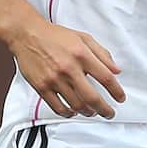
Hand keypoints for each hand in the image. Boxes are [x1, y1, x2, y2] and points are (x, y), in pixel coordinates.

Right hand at [8, 18, 125, 118]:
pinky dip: (68, 113)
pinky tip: (72, 111)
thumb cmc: (54, 35)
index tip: (120, 98)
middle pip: (92, 97)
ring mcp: (54, 79)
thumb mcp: (83, 38)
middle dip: (104, 109)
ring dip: (88, 112)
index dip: (116, 91)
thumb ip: (102, 54)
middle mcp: (69, 68)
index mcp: (81, 54)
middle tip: (109, 113)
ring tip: (91, 112)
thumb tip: (116, 70)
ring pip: (76, 105)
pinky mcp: (42, 87)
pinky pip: (57, 107)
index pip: (105, 77)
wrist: (26, 34)